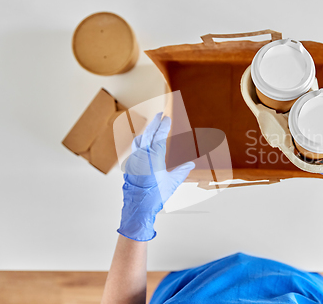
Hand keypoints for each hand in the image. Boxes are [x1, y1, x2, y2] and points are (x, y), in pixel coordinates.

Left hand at [117, 112, 194, 240]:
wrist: (138, 208)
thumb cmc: (155, 196)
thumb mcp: (172, 183)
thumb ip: (182, 171)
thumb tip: (191, 165)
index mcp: (153, 157)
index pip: (159, 136)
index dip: (164, 126)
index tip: (167, 118)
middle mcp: (142, 156)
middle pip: (148, 134)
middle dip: (154, 123)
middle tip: (160, 114)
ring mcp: (135, 160)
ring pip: (139, 140)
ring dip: (146, 131)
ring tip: (152, 125)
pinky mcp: (131, 166)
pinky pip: (135, 148)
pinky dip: (141, 141)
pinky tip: (143, 142)